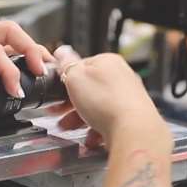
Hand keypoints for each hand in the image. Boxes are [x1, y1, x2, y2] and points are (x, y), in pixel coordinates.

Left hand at [0, 20, 53, 97]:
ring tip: (46, 71)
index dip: (5, 64)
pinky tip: (31, 76)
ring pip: (10, 46)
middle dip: (30, 49)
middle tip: (42, 69)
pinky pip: (4, 61)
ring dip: (30, 55)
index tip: (13, 84)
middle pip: (9, 35)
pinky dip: (21, 67)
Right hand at [52, 46, 170, 150]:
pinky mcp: (130, 115)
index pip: (79, 67)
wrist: (132, 129)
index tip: (55, 93)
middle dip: (69, 104)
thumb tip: (61, 51)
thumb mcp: (75, 76)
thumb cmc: (107, 101)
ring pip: (96, 106)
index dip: (64, 81)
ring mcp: (127, 96)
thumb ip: (66, 64)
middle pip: (87, 89)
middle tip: (58, 112)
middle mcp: (120, 76)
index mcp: (107, 61)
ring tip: (70, 127)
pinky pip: (107, 120)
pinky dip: (96, 128)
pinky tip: (90, 135)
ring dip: (80, 118)